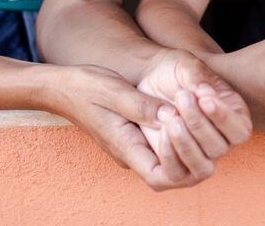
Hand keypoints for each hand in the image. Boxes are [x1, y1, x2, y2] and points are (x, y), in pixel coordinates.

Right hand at [47, 64, 205, 191]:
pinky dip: (183, 134)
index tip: (179, 126)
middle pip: (174, 176)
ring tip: (196, 112)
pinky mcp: (140, 136)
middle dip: (193, 154)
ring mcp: (136, 146)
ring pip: (174, 163)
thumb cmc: (86, 87)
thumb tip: (173, 115)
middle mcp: (132, 153)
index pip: (159, 177)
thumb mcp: (114, 91)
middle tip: (200, 121)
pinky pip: (167, 146)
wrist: (65, 87)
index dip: (178, 160)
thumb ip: (142, 106)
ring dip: (190, 143)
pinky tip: (189, 110)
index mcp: (125, 147)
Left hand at [134, 48, 252, 185]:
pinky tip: (161, 130)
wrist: (147, 80)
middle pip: (220, 148)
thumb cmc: (173, 71)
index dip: (224, 117)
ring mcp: (198, 156)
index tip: (204, 98)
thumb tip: (208, 93)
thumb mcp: (185, 65)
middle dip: (199, 125)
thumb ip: (199, 77)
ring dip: (186, 144)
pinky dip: (169, 156)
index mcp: (232, 117)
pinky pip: (177, 174)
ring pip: (203, 166)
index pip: (240, 130)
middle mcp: (219, 140)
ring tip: (169, 118)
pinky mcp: (176, 167)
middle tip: (181, 98)